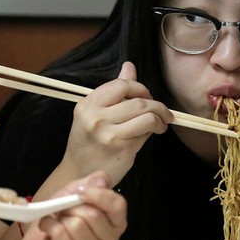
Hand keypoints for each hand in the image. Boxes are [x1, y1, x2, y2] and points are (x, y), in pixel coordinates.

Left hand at [19, 171, 126, 239]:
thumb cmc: (64, 215)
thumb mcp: (77, 191)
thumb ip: (92, 182)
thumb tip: (101, 181)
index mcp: (117, 222)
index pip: (118, 205)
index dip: (98, 194)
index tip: (80, 190)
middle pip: (93, 215)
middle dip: (72, 206)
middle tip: (64, 208)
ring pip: (76, 226)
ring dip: (61, 217)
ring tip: (58, 219)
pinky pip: (61, 235)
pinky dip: (49, 225)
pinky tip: (48, 227)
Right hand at [60, 61, 172, 184]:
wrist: (78, 173)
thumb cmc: (89, 143)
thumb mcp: (95, 113)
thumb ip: (114, 91)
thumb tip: (129, 67)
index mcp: (88, 104)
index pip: (121, 85)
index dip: (140, 88)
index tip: (147, 96)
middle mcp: (95, 117)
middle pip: (138, 101)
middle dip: (156, 105)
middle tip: (161, 111)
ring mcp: (108, 133)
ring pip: (146, 115)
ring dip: (159, 118)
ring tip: (161, 123)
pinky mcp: (121, 148)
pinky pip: (146, 132)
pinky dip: (154, 130)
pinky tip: (152, 133)